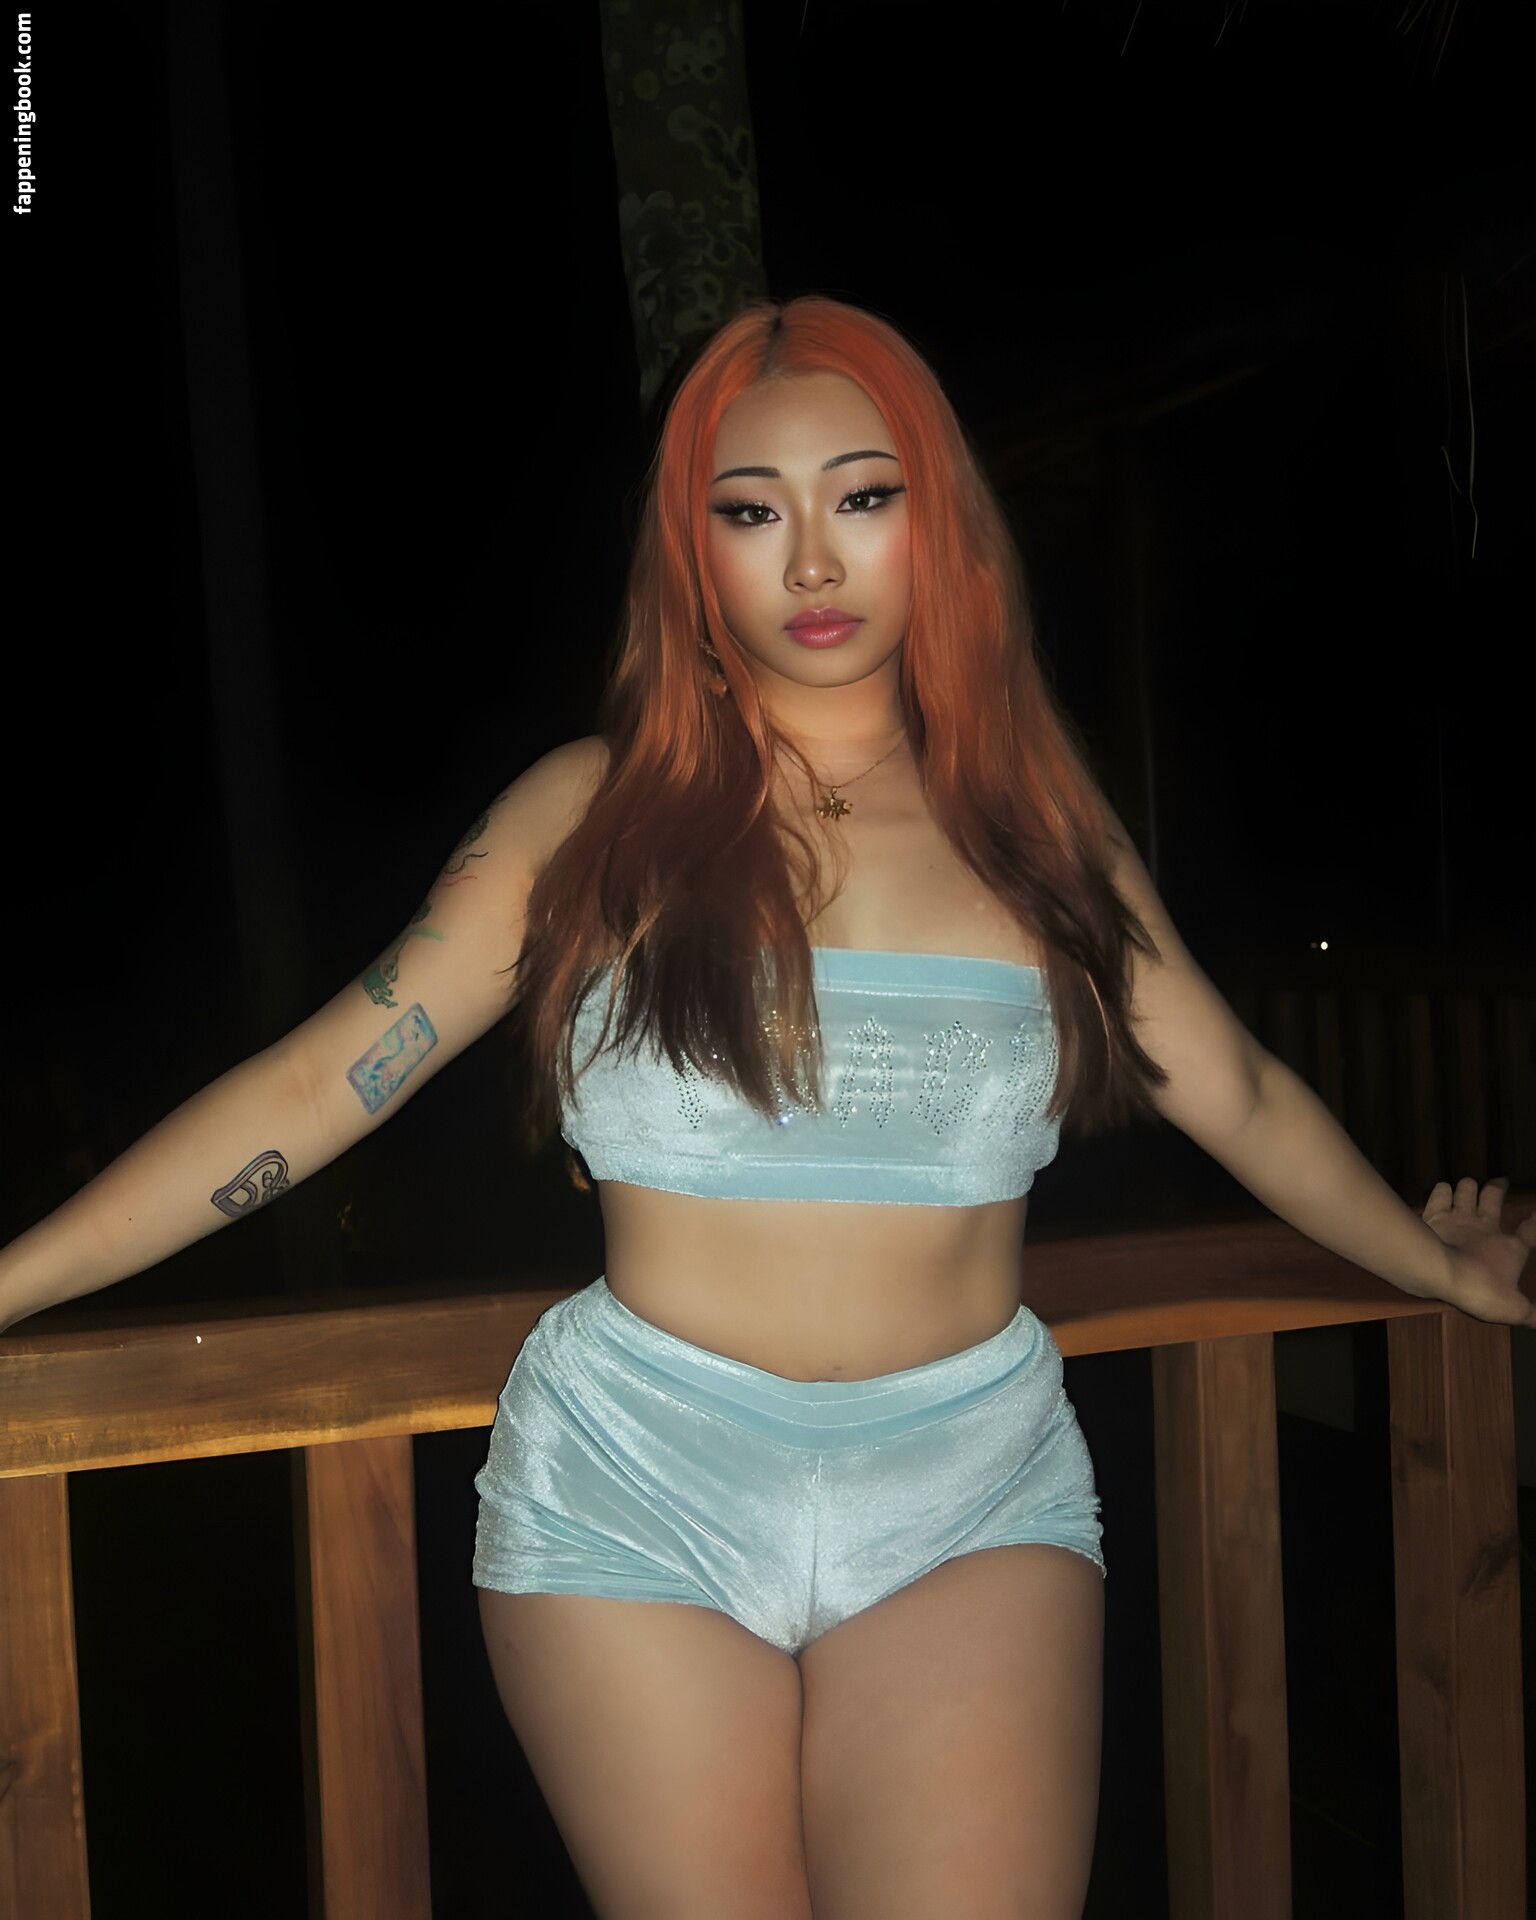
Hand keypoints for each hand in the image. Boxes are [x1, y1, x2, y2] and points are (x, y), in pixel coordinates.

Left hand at [1423, 1177, 1535, 1327]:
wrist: (1441, 1273)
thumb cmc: (1481, 1290)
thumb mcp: (1512, 1309)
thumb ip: (1531, 1314)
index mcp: (1509, 1247)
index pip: (1530, 1231)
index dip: (1535, 1222)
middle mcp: (1485, 1227)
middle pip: (1493, 1196)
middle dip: (1498, 1187)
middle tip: (1501, 1180)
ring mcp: (1459, 1218)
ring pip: (1466, 1189)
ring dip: (1467, 1186)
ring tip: (1467, 1185)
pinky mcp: (1435, 1216)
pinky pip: (1440, 1194)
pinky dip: (1442, 1190)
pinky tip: (1443, 1190)